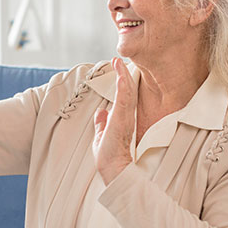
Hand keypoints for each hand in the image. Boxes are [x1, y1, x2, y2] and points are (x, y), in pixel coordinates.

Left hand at [92, 57, 136, 184]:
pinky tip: (121, 76)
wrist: (113, 168)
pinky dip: (123, 87)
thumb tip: (100, 113)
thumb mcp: (102, 135)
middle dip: (123, 74)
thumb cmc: (109, 156)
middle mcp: (126, 116)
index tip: (117, 68)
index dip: (122, 82)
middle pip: (126, 90)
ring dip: (122, 76)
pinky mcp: (122, 120)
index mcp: (122, 119)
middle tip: (118, 59)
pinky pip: (124, 100)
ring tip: (119, 62)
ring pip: (126, 92)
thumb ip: (101, 123)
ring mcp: (125, 117)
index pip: (123, 96)